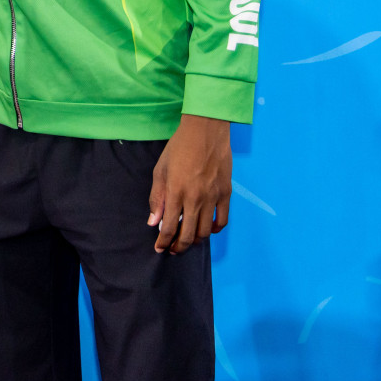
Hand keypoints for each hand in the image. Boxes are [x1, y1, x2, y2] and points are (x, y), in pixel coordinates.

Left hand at [148, 114, 231, 254]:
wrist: (205, 131)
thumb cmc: (178, 148)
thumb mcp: (160, 170)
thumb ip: (156, 198)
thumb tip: (153, 222)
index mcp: (176, 192)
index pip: (169, 227)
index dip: (163, 242)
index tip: (159, 249)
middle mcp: (195, 198)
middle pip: (188, 235)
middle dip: (178, 246)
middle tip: (172, 249)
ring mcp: (213, 197)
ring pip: (206, 231)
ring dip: (196, 241)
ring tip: (188, 241)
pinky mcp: (226, 194)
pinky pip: (223, 220)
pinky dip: (215, 230)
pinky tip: (207, 229)